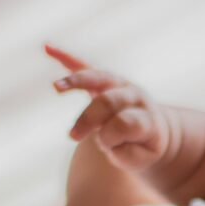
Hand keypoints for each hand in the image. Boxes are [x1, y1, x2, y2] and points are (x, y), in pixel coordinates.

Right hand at [46, 44, 169, 171]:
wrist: (156, 131)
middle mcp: (135, 96)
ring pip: (98, 78)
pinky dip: (66, 57)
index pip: (126, 123)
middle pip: (108, 101)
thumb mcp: (141, 158)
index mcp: (148, 116)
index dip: (113, 138)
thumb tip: (102, 137)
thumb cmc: (143, 147)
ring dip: (76, 81)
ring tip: (57, 87)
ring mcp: (120, 85)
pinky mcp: (104, 80)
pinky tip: (47, 47)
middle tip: (73, 137)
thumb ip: (125, 152)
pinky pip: (84, 65)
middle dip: (88, 119)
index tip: (109, 150)